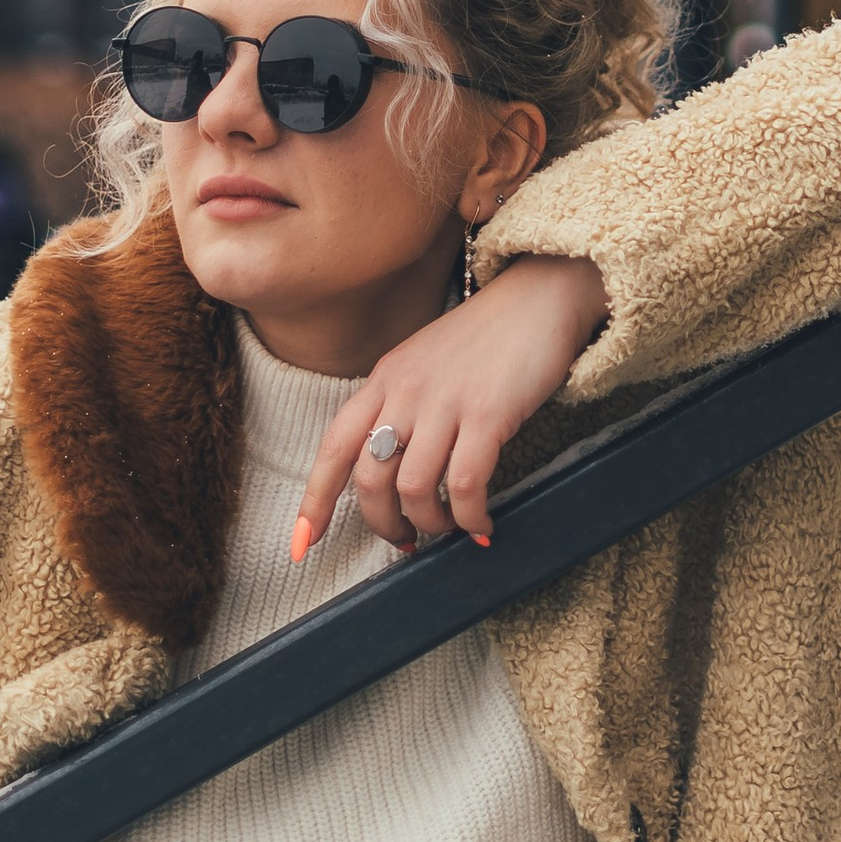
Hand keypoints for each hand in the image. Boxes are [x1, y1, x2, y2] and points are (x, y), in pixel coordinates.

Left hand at [293, 254, 605, 559]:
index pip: (335, 445)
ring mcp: (444, 401)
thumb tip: (392, 470)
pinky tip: (482, 523)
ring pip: (413, 487)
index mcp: (384, 378)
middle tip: (406, 541)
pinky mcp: (487, 413)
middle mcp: (405, 389)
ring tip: (450, 528)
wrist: (540, 297)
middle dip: (383, 523)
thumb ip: (401, 406)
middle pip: (369, 477)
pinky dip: (469, 516)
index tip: (301, 543)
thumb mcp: (425, 363)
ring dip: (429, 523)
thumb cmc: (487, 339)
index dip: (314, 500)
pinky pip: (464, 484)